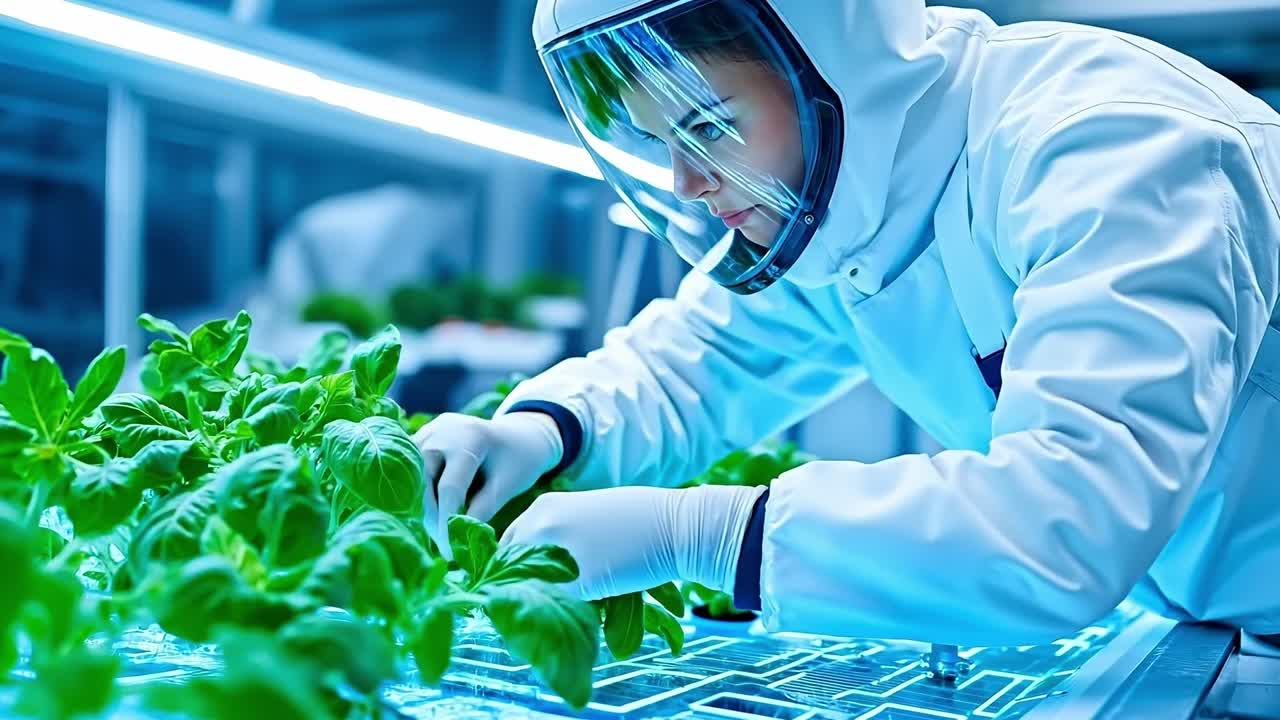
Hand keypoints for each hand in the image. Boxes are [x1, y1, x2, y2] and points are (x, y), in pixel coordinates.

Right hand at [416, 412, 562, 557]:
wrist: (519, 434)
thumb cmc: (519, 461)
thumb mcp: (506, 486)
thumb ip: (481, 511)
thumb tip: (456, 540)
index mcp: (470, 438)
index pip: (450, 487)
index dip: (447, 522)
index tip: (449, 551)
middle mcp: (442, 430)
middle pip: (424, 482)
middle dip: (431, 517)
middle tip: (442, 545)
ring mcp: (429, 431)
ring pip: (413, 478)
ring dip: (422, 506)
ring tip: (438, 532)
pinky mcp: (422, 437)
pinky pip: (413, 470)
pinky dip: (421, 493)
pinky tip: (432, 514)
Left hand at [500, 484, 766, 599]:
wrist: (677, 525)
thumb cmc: (640, 521)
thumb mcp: (588, 515)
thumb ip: (560, 536)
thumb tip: (539, 572)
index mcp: (544, 507)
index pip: (507, 546)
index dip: (512, 571)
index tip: (523, 587)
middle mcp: (541, 526)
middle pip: (507, 570)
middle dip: (516, 591)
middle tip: (534, 608)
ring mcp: (556, 553)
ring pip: (527, 591)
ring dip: (536, 607)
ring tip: (554, 618)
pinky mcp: (578, 581)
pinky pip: (557, 608)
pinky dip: (562, 618)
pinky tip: (578, 621)